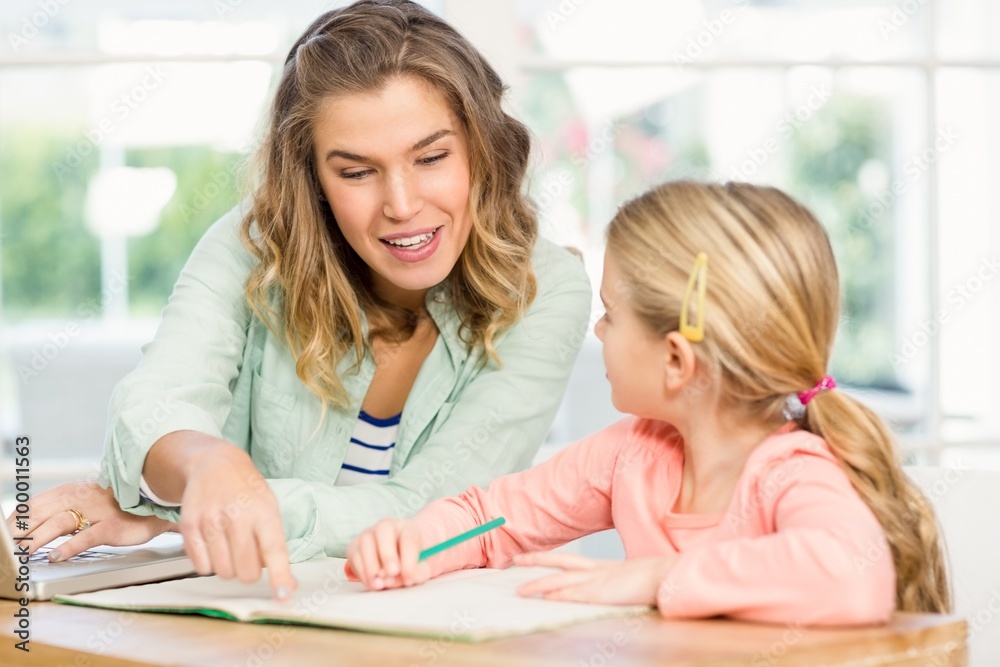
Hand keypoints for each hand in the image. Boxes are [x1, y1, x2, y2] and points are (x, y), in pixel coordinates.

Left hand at [4, 482, 172, 560]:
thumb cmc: (121, 506)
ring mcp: (98, 512)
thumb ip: (65, 507)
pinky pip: (86, 537)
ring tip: (22, 553)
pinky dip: (69, 547)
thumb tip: (36, 522)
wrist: (157, 505)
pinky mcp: (112, 527)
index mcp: (74, 490)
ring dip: (37, 539)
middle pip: (43, 513)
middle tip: (7, 545)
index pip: (37, 503)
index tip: (5, 531)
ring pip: (59, 524)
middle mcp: (83, 498)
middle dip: (21, 530)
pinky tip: (55, 557)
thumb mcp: (89, 500)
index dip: (18, 518)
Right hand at [176, 443, 295, 600]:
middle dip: (249, 573)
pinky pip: (201, 566)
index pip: (274, 550)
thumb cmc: (246, 490)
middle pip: (246, 571)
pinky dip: (209, 564)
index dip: (279, 576)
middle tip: (247, 557)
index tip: (283, 595)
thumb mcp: (270, 508)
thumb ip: (277, 545)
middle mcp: (237, 516)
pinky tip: (214, 545)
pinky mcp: (189, 526)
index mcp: (263, 511)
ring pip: (223, 572)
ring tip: (230, 547)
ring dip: (229, 568)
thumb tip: (287, 585)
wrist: (213, 464)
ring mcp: (211, 521)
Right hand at [345, 518, 429, 590]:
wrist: (397, 560)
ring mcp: (368, 534)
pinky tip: (371, 583)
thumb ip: (418, 572)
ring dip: (371, 566)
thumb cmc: (410, 562)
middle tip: (393, 573)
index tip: (408, 576)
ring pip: (365, 542)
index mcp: (407, 528)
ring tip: (379, 584)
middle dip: (388, 554)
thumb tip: (406, 579)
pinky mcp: (354, 546)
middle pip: (384, 530)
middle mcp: (386, 526)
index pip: (409, 537)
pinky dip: (361, 572)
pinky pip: (354, 556)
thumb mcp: (421, 568)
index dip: (409, 558)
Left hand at [513, 552, 676, 605]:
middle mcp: (594, 570)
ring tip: (521, 590)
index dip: (547, 558)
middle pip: (559, 560)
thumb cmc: (649, 580)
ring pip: (560, 580)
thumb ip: (607, 583)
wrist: (664, 576)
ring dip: (539, 584)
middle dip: (536, 560)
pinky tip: (546, 599)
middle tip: (516, 560)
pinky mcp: (601, 593)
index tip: (531, 558)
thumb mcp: (623, 579)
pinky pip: (575, 594)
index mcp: (599, 566)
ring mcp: (597, 580)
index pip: (567, 558)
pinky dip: (559, 596)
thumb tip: (599, 590)